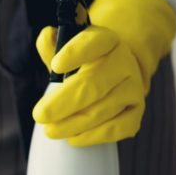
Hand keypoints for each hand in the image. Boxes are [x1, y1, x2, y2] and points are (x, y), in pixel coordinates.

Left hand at [33, 0, 175, 146]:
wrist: (114, 75)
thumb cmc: (82, 65)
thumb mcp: (66, 51)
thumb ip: (52, 46)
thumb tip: (47, 36)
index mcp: (105, 41)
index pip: (93, 43)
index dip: (75, 53)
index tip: (56, 65)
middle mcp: (123, 63)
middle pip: (93, 84)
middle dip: (63, 102)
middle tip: (40, 115)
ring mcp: (132, 88)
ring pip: (102, 109)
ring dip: (73, 123)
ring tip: (50, 130)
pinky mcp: (136, 111)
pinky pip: (117, 128)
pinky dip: (93, 136)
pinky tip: (73, 138)